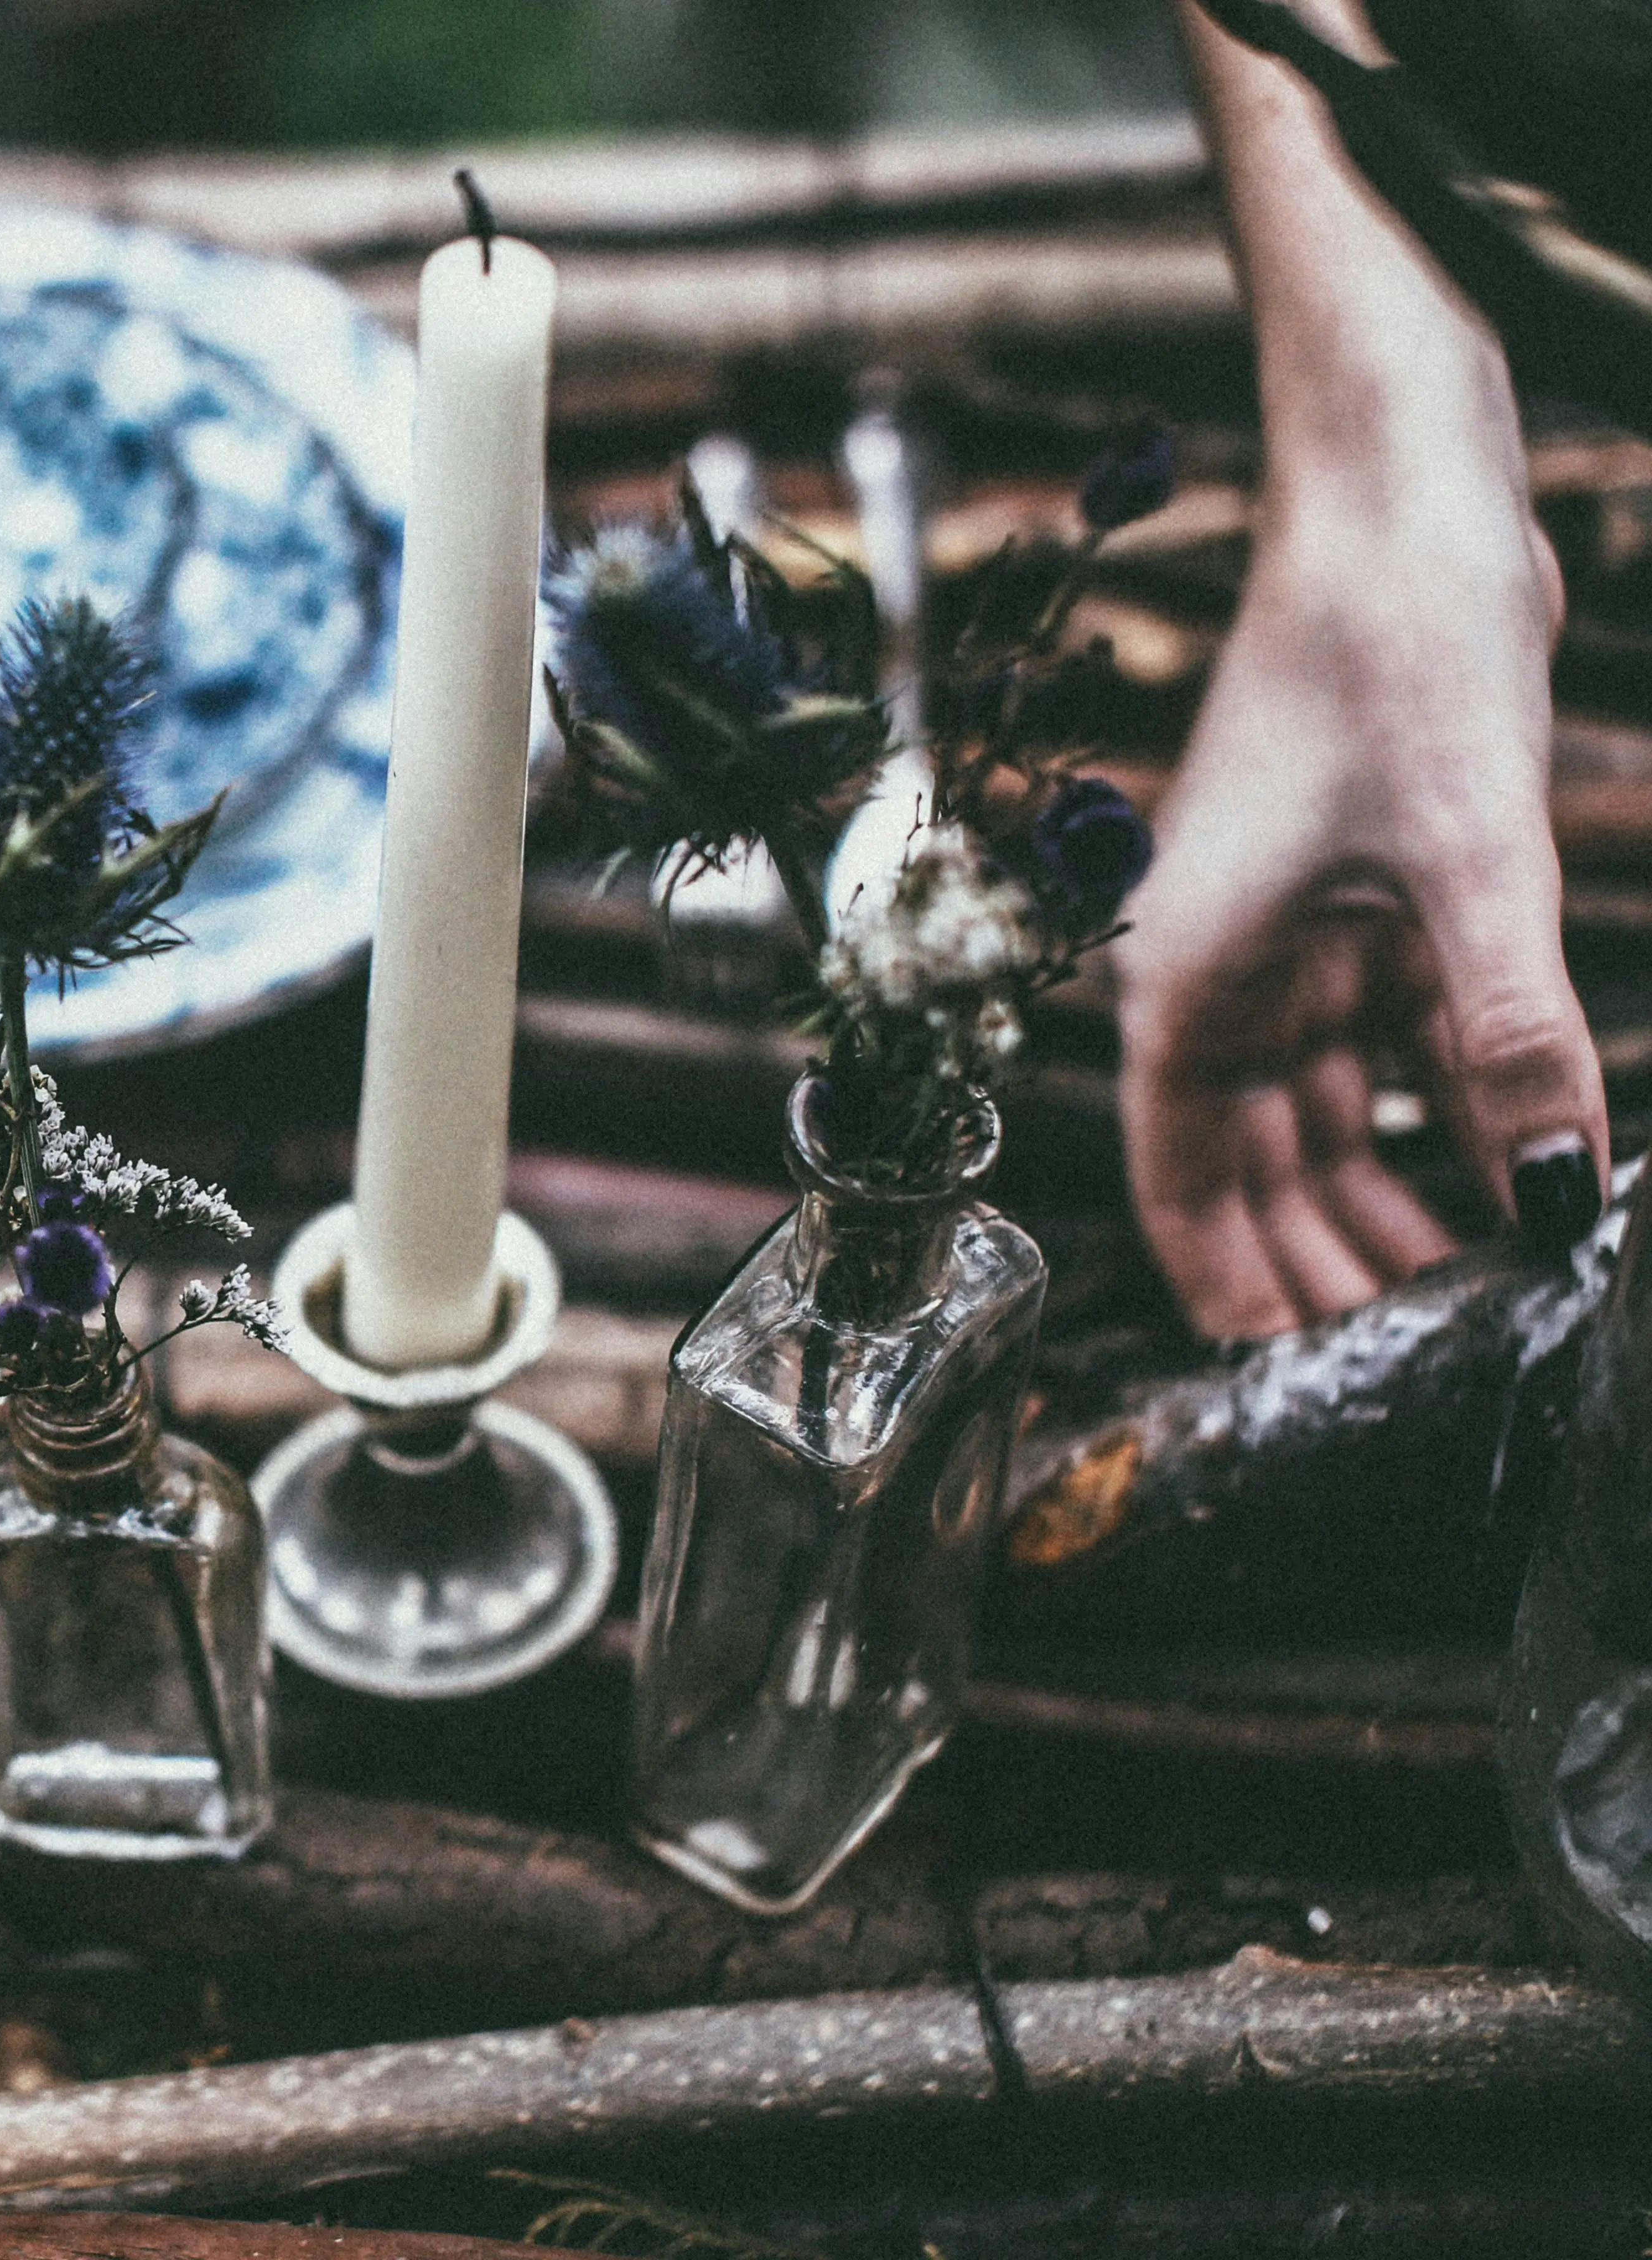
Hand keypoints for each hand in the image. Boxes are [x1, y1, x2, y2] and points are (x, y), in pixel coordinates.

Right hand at [1115, 484, 1602, 1338]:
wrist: (1403, 493)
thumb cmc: (1391, 648)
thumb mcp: (1471, 859)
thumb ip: (1508, 1037)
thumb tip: (1556, 1196)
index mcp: (1190, 975)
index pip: (1176, 1179)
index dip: (1227, 1285)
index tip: (1290, 1377)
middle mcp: (1222, 971)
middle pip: (1251, 1164)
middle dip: (1325, 1259)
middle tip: (1420, 1344)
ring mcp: (1290, 936)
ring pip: (1322, 1113)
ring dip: (1389, 1192)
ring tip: (1477, 1276)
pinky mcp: (1360, 899)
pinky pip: (1387, 1040)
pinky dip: (1440, 1103)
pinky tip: (1513, 1158)